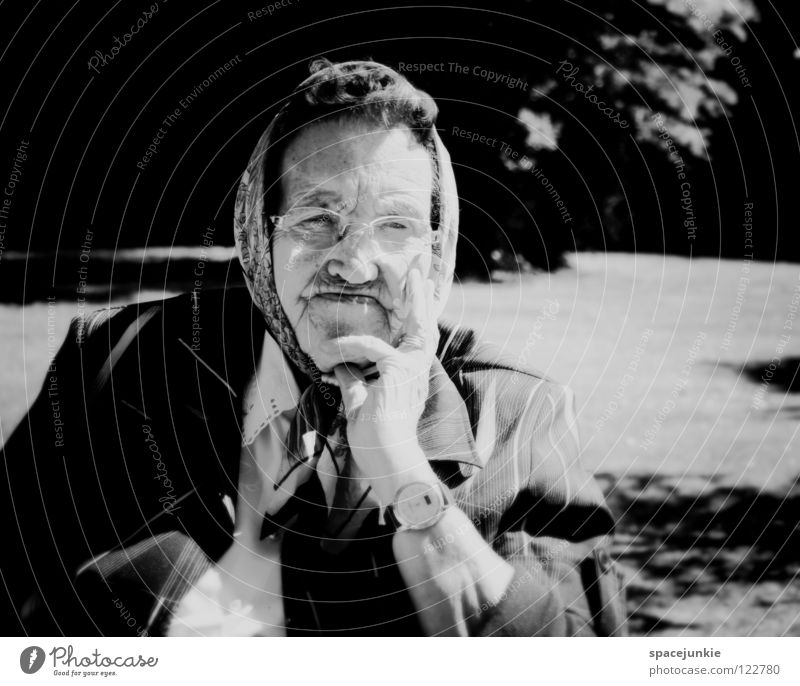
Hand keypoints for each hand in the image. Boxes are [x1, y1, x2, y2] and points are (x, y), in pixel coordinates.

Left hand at [326, 268, 439, 502]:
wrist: (385, 459)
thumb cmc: (376, 440)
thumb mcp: (360, 404)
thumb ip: (354, 383)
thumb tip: (341, 367)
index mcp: (410, 378)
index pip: (417, 341)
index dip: (419, 316)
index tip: (418, 293)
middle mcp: (417, 372)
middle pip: (426, 328)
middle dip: (423, 298)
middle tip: (422, 271)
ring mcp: (412, 371)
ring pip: (417, 329)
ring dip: (413, 302)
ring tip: (408, 279)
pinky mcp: (399, 371)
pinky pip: (373, 347)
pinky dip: (352, 346)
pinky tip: (334, 352)